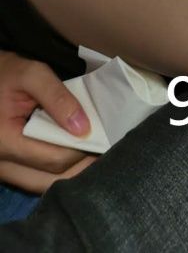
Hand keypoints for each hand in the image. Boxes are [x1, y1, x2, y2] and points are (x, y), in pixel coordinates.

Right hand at [0, 51, 96, 192]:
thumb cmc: (7, 73)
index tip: (104, 137)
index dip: (82, 150)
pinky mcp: (8, 169)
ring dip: (71, 172)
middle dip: (81, 166)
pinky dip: (58, 170)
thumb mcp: (32, 74)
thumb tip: (83, 129)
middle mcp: (0, 165)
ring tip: (94, 151)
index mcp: (4, 142)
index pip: (53, 159)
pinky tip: (75, 154)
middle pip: (50, 180)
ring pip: (43, 185)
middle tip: (105, 148)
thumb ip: (57, 98)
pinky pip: (36, 178)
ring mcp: (3, 170)